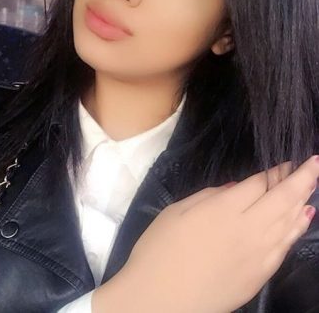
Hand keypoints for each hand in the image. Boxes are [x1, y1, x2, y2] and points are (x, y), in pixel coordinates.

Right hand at [93, 155, 318, 312]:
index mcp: (223, 209)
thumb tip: (236, 188)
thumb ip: (208, 196)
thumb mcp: (176, 212)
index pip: (258, 184)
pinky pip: (285, 246)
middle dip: (301, 178)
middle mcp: (248, 229)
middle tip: (314, 163)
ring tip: (313, 183)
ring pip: (289, 222)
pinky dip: (298, 228)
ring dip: (303, 200)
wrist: (159, 301)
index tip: (285, 162)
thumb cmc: (159, 250)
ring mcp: (258, 255)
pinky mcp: (260, 276)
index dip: (274, 171)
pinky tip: (304, 217)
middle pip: (282, 199)